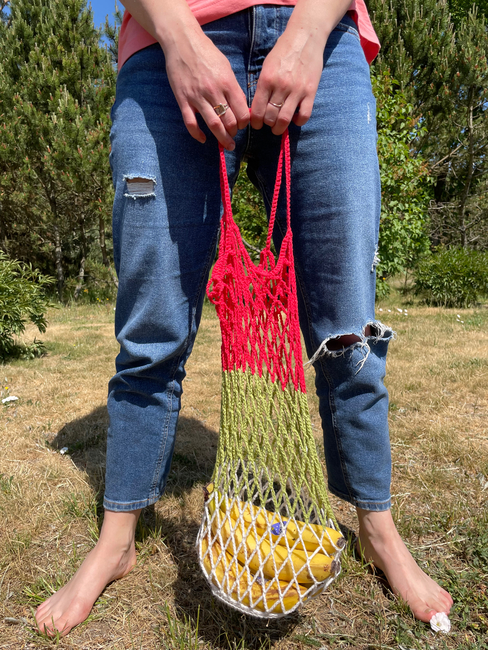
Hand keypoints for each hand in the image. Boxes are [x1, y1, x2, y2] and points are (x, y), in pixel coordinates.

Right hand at [164, 31, 249, 149]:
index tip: (243, 124)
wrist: (182, 42)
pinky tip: (203, 139)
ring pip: (213, 125)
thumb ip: (233, 87)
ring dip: (222, 138)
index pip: (242, 112)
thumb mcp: (226, 67)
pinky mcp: (183, 100)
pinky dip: (197, 134)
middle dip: (234, 132)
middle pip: (229, 121)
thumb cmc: (207, 53)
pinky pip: (191, 123)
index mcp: (227, 83)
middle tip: (233, 134)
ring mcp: (197, 97)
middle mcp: (214, 92)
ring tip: (227, 144)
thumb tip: (240, 106)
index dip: (244, 123)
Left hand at [250, 23, 325, 133]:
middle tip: (268, 124)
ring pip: (285, 120)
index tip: (257, 124)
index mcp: (267, 80)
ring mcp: (297, 90)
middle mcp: (281, 86)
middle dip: (267, 125)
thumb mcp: (267, 66)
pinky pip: (304, 115)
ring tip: (279, 126)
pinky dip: (298, 122)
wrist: (305, 37)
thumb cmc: (283, 51)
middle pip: (270, 117)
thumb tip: (257, 107)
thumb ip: (262, 86)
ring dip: (280, 127)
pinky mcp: (311, 92)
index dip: (255, 122)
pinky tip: (295, 118)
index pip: (257, 110)